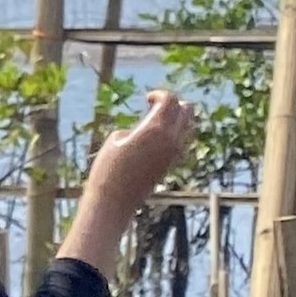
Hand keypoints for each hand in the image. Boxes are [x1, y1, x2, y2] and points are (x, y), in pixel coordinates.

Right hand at [82, 90, 197, 213]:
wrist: (113, 202)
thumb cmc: (107, 170)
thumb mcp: (115, 140)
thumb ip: (136, 129)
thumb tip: (145, 131)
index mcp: (155, 128)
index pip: (170, 100)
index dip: (159, 94)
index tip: (147, 98)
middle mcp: (171, 139)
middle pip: (186, 110)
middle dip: (173, 104)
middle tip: (155, 106)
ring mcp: (174, 153)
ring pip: (188, 125)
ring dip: (177, 118)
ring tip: (157, 121)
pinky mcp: (171, 163)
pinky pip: (182, 140)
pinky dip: (175, 133)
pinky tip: (156, 137)